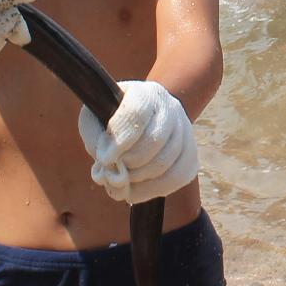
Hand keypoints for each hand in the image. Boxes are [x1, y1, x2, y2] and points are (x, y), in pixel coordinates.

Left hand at [77, 81, 197, 203]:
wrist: (139, 123)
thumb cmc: (110, 121)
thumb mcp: (94, 121)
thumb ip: (95, 140)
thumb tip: (107, 169)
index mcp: (144, 93)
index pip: (136, 113)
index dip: (120, 140)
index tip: (104, 159)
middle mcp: (170, 107)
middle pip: (155, 139)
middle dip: (130, 162)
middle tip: (114, 172)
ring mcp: (184, 129)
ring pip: (167, 160)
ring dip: (139, 178)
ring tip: (122, 184)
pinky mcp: (190, 152)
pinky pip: (178, 176)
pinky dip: (153, 189)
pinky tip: (135, 192)